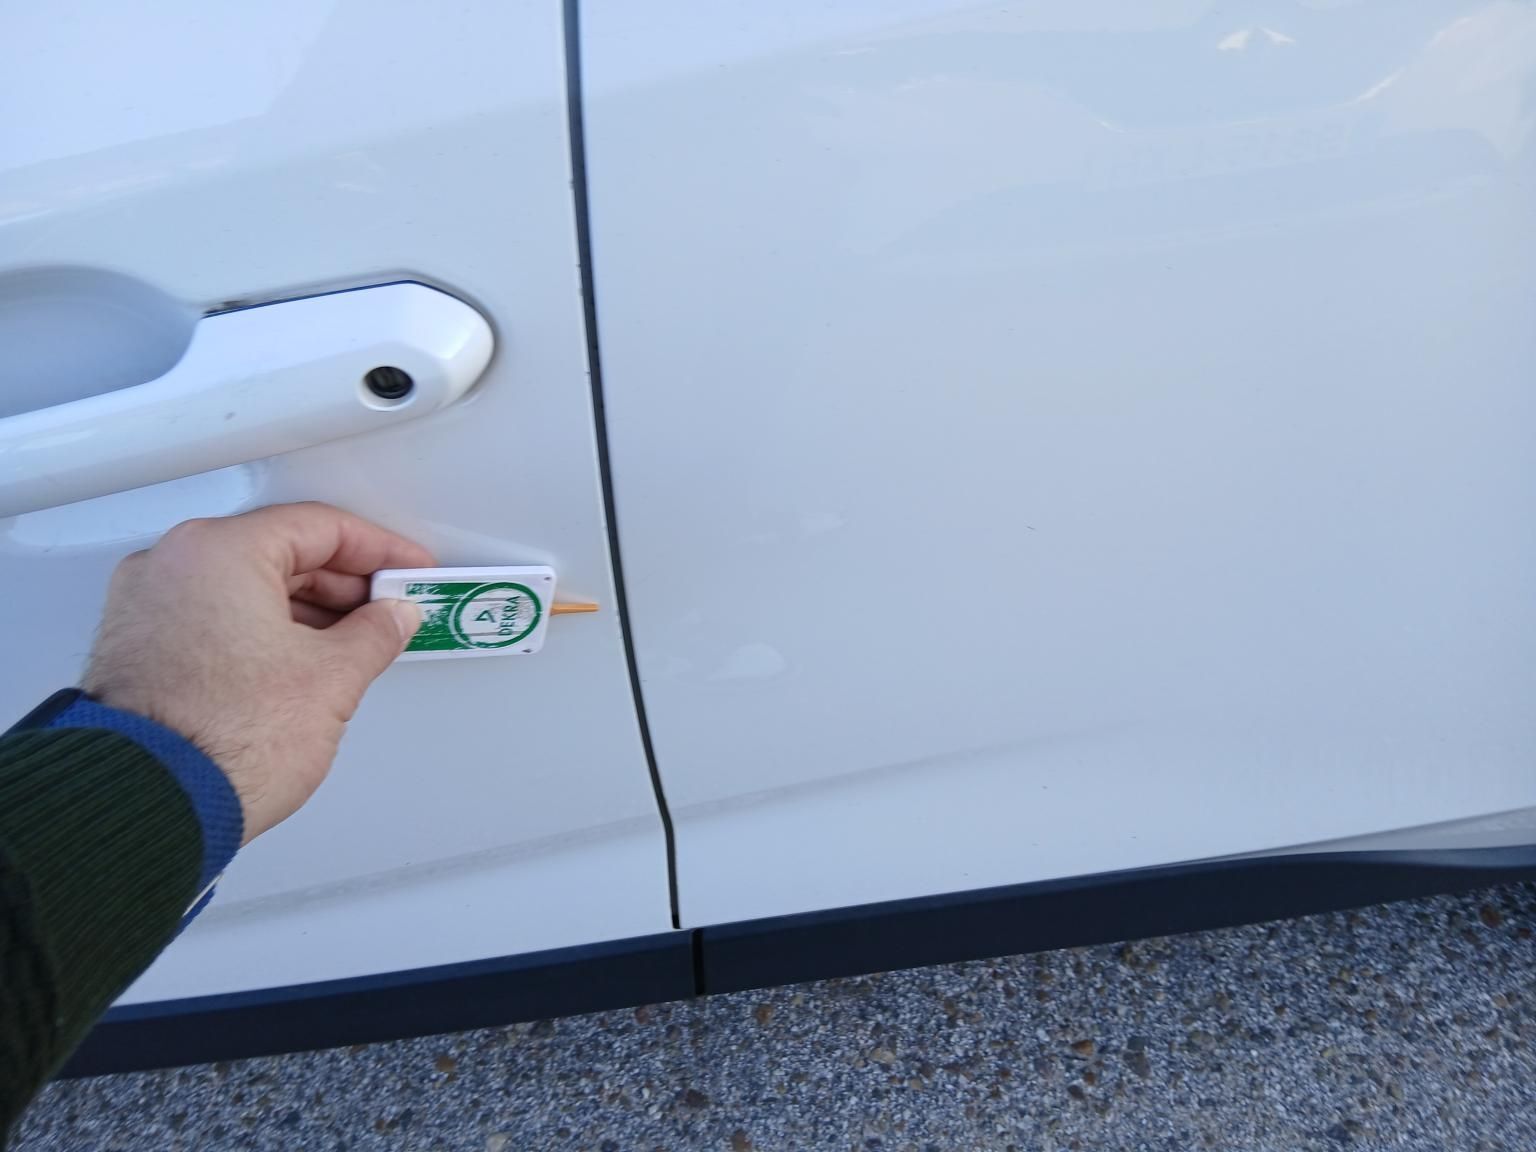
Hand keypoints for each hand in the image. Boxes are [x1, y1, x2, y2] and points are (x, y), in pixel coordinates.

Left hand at [83, 502, 432, 843]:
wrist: (152, 803)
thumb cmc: (221, 738)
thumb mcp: (332, 677)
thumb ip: (375, 633)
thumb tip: (390, 619)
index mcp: (220, 551)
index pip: (320, 527)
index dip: (379, 550)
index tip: (407, 569)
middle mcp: (173, 565)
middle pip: (280, 552)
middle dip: (343, 584)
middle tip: (389, 609)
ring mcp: (148, 606)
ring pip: (246, 587)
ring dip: (306, 611)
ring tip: (353, 646)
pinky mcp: (139, 649)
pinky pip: (216, 618)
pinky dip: (264, 631)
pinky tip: (301, 663)